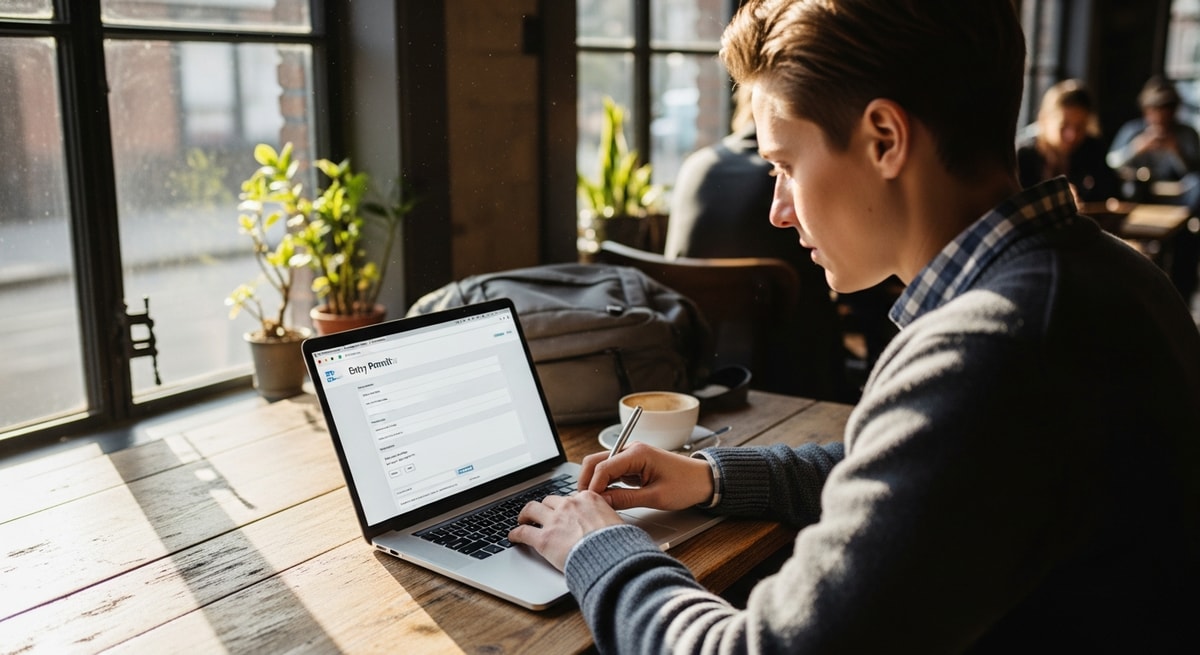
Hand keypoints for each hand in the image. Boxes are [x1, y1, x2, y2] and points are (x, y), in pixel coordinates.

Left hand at [508, 491, 623, 569]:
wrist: (611, 557)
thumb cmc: (618, 545)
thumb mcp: (619, 523)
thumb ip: (609, 520)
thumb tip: (614, 527)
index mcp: (589, 499)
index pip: (572, 497)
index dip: (566, 506)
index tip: (565, 511)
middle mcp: (569, 505)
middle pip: (550, 500)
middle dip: (545, 507)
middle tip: (541, 514)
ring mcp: (555, 521)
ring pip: (532, 509)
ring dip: (526, 514)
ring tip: (523, 520)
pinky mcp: (544, 539)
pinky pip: (523, 532)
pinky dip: (515, 534)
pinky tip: (513, 537)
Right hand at [579, 441, 714, 510]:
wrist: (704, 480)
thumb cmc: (686, 485)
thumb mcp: (655, 497)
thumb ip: (626, 499)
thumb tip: (602, 502)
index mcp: (637, 453)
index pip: (603, 467)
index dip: (593, 486)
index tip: (589, 503)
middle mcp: (631, 450)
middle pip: (596, 462)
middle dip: (587, 481)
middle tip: (585, 503)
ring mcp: (631, 457)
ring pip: (601, 467)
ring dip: (595, 483)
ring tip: (594, 503)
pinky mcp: (633, 465)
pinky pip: (612, 473)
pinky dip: (605, 484)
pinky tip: (605, 498)